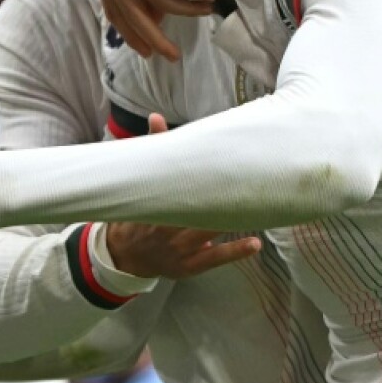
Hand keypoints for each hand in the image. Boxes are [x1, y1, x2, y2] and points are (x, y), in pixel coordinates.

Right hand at [105, 113, 261, 277]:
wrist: (123, 256)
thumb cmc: (138, 213)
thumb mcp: (141, 185)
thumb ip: (152, 149)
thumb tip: (156, 117)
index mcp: (155, 203)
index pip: (177, 185)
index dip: (198, 174)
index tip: (220, 160)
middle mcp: (166, 226)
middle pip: (195, 209)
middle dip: (219, 196)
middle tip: (246, 179)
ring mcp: (178, 248)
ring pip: (208, 231)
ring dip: (231, 219)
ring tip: (258, 207)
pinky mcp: (188, 265)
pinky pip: (213, 258)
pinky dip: (234, 252)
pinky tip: (254, 243)